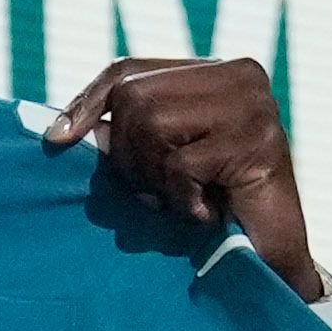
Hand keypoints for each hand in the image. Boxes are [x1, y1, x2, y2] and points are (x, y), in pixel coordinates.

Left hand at [45, 55, 328, 305]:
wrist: (273, 260)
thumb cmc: (216, 208)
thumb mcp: (166, 158)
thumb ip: (132, 131)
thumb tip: (66, 130)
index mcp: (216, 72)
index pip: (129, 70)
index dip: (88, 102)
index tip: (59, 138)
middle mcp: (240, 77)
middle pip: (133, 98)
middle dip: (130, 155)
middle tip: (160, 191)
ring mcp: (253, 106)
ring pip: (152, 125)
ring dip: (158, 179)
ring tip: (187, 199)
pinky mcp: (257, 142)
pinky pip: (180, 165)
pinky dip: (183, 200)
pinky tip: (208, 213)